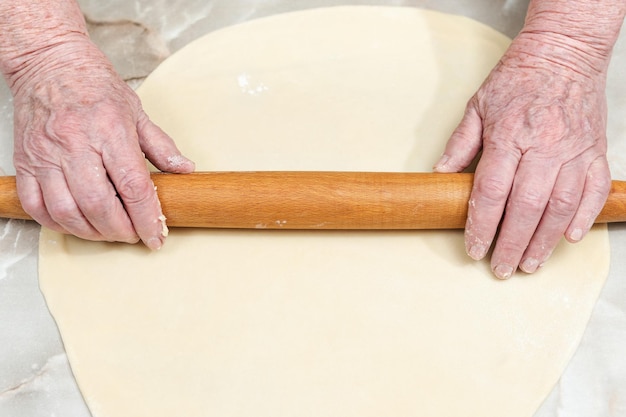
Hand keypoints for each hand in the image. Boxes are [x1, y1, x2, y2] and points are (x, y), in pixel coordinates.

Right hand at [11, 38, 194, 249]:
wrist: (48, 62)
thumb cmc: (93, 84)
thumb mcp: (136, 110)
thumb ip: (161, 145)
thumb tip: (185, 170)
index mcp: (109, 130)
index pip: (133, 186)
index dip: (147, 218)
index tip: (156, 236)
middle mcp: (75, 144)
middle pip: (98, 205)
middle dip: (120, 230)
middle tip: (133, 235)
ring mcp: (46, 154)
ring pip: (66, 211)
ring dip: (91, 232)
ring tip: (108, 232)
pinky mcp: (24, 161)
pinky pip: (36, 205)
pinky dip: (56, 223)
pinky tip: (75, 224)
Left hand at [434, 34, 610, 278]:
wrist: (564, 51)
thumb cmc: (519, 77)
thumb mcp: (478, 105)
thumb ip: (460, 144)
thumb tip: (440, 175)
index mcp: (508, 136)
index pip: (491, 191)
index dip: (481, 225)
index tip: (474, 248)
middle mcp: (543, 146)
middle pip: (525, 206)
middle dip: (512, 243)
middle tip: (502, 267)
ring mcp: (573, 149)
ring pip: (560, 205)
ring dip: (544, 240)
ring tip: (530, 263)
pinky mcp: (595, 150)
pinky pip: (593, 190)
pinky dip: (583, 216)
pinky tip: (568, 237)